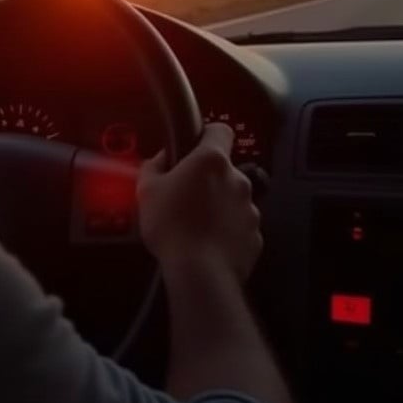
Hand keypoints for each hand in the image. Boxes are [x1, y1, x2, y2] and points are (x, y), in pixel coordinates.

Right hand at [137, 123, 262, 279]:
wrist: (199, 273)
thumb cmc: (172, 227)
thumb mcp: (147, 190)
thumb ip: (154, 166)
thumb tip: (160, 159)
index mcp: (212, 161)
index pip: (220, 130)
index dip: (207, 135)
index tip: (194, 146)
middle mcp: (237, 179)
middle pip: (224, 169)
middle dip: (208, 179)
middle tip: (185, 194)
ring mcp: (250, 208)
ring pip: (233, 198)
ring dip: (218, 205)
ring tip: (195, 223)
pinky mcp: (254, 235)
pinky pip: (239, 225)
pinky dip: (226, 230)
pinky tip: (207, 242)